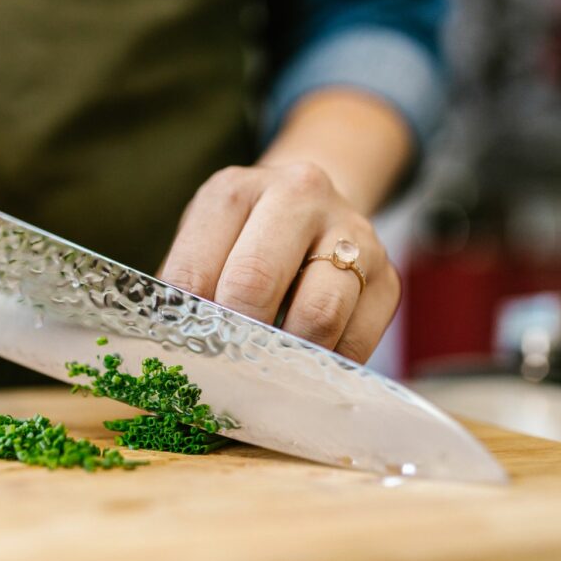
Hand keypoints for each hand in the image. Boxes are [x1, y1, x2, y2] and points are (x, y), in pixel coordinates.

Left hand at [160, 161, 400, 362]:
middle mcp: (298, 196)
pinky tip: (306, 363)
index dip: (185, 323)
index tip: (186, 354)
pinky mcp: (388, 278)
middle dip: (234, 337)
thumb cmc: (243, 241)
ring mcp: (352, 234)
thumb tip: (172, 353)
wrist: (316, 211)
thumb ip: (187, 290)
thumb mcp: (206, 245)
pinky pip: (355, 342)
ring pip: (317, 315)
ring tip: (267, 369)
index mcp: (234, 191)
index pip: (194, 270)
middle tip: (226, 367)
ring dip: (285, 357)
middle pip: (254, 283)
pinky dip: (326, 365)